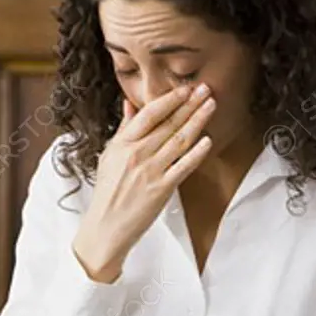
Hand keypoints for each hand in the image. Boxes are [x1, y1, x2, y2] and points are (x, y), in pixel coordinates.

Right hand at [73, 84, 215, 282]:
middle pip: (168, 124)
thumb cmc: (107, 192)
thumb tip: (129, 105)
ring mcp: (150, 171)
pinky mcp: (161, 189)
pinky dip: (196, 153)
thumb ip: (123, 129)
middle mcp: (137, 154)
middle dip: (190, 104)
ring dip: (197, 121)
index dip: (170, 99)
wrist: (105, 227)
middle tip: (206, 89)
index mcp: (123, 144)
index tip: (185, 89)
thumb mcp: (109, 155)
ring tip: (211, 105)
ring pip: (179, 140)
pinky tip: (207, 140)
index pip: (149, 114)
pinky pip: (183, 167)